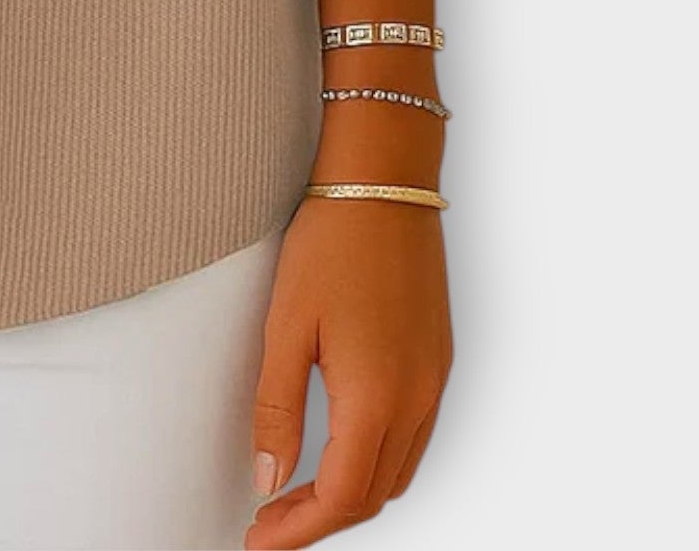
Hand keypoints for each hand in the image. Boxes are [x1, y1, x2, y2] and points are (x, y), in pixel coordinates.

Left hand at [243, 195, 451, 546]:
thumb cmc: (331, 242)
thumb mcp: (286, 327)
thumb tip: (269, 478)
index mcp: (377, 397)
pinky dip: (377, 460)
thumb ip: (277, 409)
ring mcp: (434, 380)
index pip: (342, 497)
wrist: (383, 182)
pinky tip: (342, 447)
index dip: (299, 529)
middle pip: (374, 495)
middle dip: (322, 518)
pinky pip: (414, 436)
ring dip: (352, 493)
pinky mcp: (437, 359)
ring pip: (398, 470)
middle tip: (270, 520)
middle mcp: (417, 399)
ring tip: (298, 492)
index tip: (260, 540)